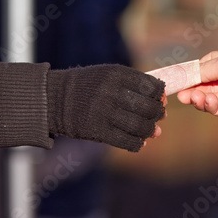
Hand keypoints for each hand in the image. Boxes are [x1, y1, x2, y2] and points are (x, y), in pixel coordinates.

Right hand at [48, 64, 166, 151]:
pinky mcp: (98, 130)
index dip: (160, 95)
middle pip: (147, 107)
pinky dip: (138, 143)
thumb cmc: (88, 86)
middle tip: (160, 116)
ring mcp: (104, 112)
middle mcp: (111, 92)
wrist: (55, 99)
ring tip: (153, 130)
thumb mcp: (108, 74)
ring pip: (139, 126)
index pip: (150, 86)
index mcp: (117, 74)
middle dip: (158, 113)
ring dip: (151, 130)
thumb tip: (162, 99)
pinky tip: (140, 141)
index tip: (160, 99)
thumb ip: (133, 83)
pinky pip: (126, 141)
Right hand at [177, 45, 217, 124]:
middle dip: (191, 89)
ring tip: (192, 98)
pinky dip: (211, 106)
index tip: (176, 79)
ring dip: (199, 98)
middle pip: (204, 85)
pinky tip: (206, 101)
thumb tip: (188, 74)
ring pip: (210, 98)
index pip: (204, 67)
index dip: (191, 73)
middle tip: (179, 94)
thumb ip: (205, 70)